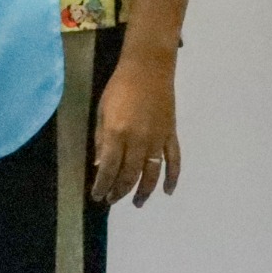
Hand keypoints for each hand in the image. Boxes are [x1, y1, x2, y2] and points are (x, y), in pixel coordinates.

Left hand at [89, 52, 180, 205]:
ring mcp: (157, 138)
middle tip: (112, 200)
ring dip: (144, 191)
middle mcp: (138, 140)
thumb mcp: (102, 112)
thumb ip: (102, 140)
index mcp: (117, 133)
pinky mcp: (171, 135)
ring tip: (136, 203)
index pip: (109, 168)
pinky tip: (168, 191)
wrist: (149, 69)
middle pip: (129, 174)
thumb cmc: (119, 87)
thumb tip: (100, 166)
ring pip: (151, 173)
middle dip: (119, 191)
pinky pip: (174, 161)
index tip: (97, 195)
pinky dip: (173, 177)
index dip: (103, 185)